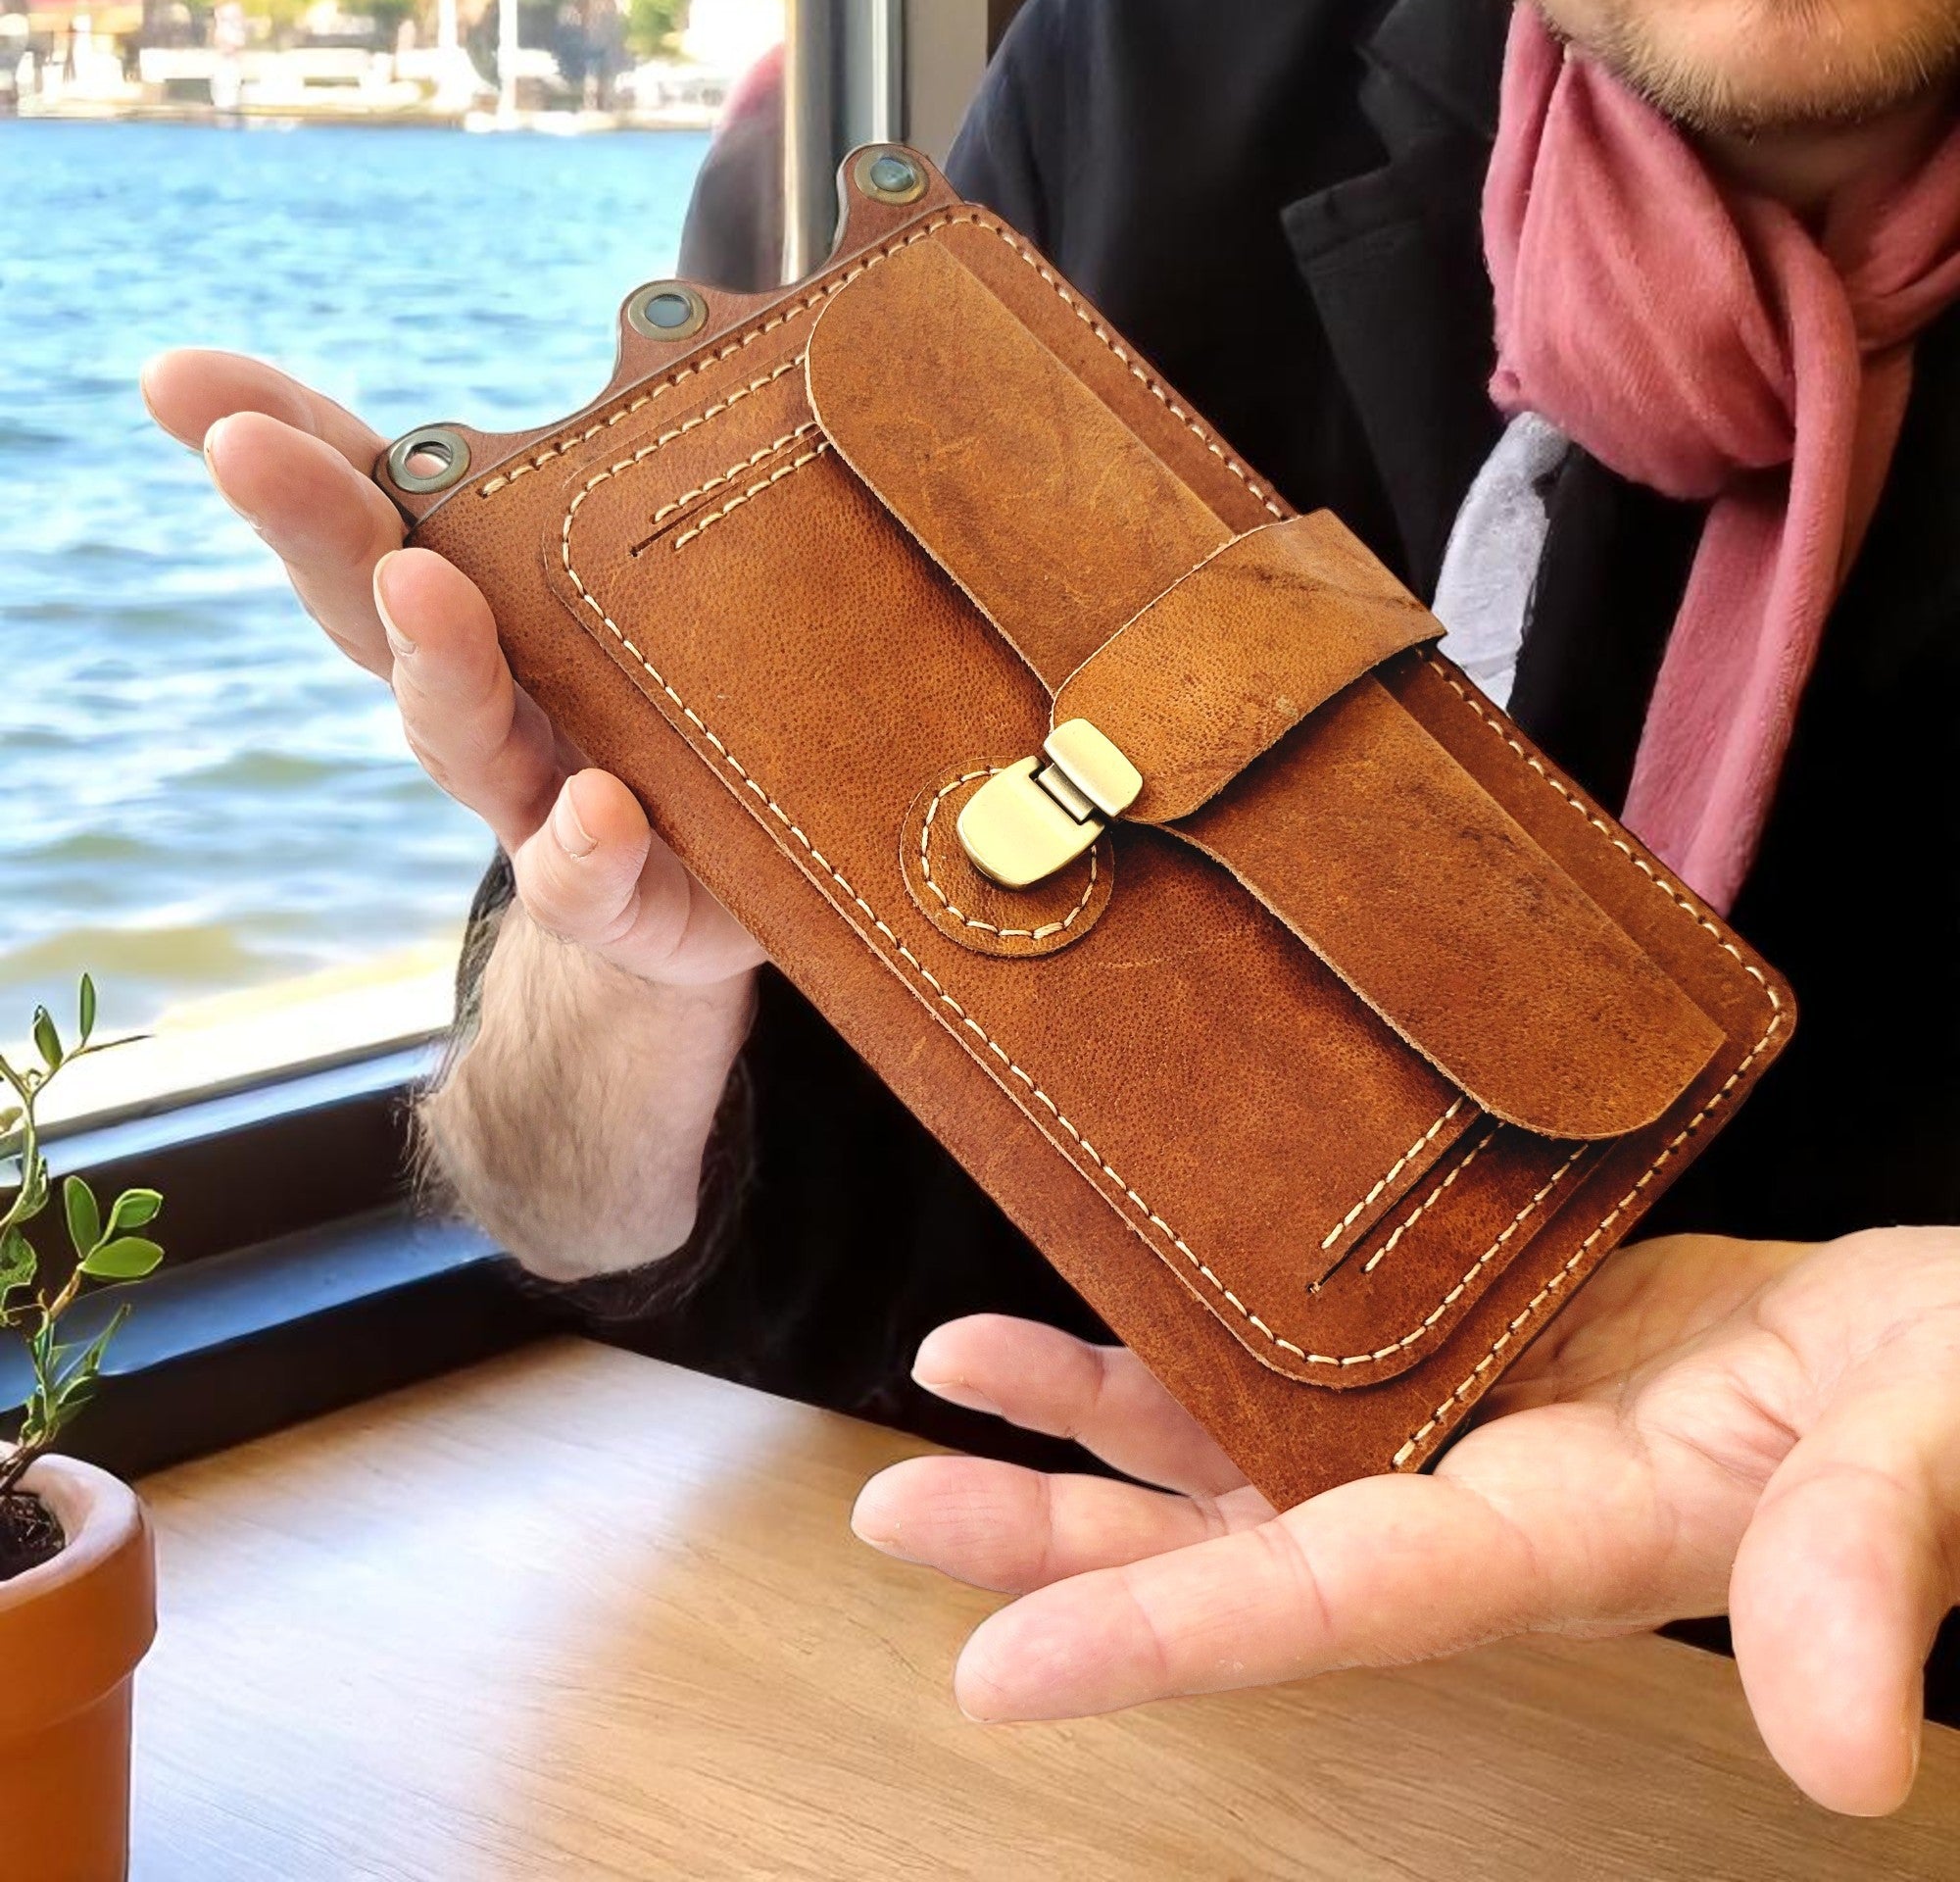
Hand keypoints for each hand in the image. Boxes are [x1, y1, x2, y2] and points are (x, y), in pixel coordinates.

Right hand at [139, 350, 762, 987]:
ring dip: (437, 657)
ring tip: (421, 584)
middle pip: (378, 605)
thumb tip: (704, 316)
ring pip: (460, 731)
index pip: (375, 505)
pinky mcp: (612, 893)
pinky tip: (597, 805)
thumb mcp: (673, 592)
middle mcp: (489, 694)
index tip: (182, 377)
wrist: (730, 896)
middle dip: (313, 523)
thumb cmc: (691, 719)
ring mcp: (537, 796)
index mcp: (492, 603)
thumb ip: (663, 492)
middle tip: (249, 449)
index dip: (285, 437)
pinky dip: (580, 844)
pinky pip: (584, 875)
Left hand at [852, 1226, 1959, 1816]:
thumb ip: (1856, 1572)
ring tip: (942, 1376)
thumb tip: (1842, 1750)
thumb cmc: (1957, 1387)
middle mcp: (1480, 1500)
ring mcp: (1463, 1427)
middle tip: (890, 1518)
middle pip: (1233, 1544)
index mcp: (1569, 1536)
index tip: (994, 1675)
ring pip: (1233, 1445)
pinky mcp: (1470, 1349)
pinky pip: (1292, 1353)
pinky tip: (1084, 1301)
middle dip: (1058, 1548)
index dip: (1169, 1642)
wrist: (1947, 1335)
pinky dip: (1180, 1331)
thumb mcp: (1929, 1451)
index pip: (1339, 1602)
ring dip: (1081, 1428)